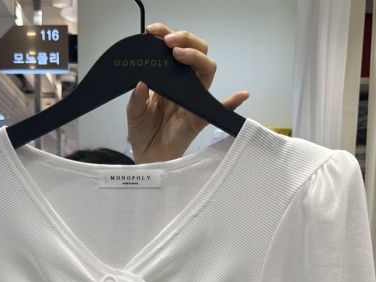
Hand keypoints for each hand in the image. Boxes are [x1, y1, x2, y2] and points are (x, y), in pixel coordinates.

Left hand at [126, 23, 249, 163]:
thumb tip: (142, 82)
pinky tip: (242, 95)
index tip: (152, 31)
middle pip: (196, 54)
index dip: (165, 35)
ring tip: (178, 54)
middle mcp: (184, 84)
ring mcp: (193, 99)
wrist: (147, 156)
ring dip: (196, 57)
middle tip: (168, 41)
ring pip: (206, 71)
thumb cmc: (143, 131)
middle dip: (185, 40)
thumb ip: (137, 96)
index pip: (173, 49)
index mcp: (168, 78)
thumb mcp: (133, 110)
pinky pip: (219, 109)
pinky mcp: (199, 118)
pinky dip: (232, 102)